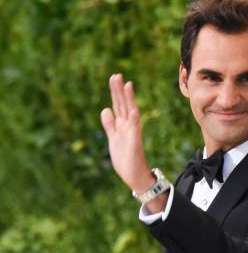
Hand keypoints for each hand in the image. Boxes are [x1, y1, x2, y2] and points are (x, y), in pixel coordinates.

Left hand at [101, 73, 153, 192]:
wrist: (135, 177)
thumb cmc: (125, 160)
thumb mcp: (113, 139)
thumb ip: (109, 125)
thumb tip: (105, 109)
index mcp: (121, 126)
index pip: (118, 106)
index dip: (115, 93)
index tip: (114, 78)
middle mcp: (128, 127)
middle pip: (123, 105)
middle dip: (119, 91)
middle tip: (117, 75)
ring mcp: (132, 133)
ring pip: (130, 112)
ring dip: (128, 99)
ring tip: (127, 84)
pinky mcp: (135, 142)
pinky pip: (136, 128)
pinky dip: (134, 117)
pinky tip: (134, 108)